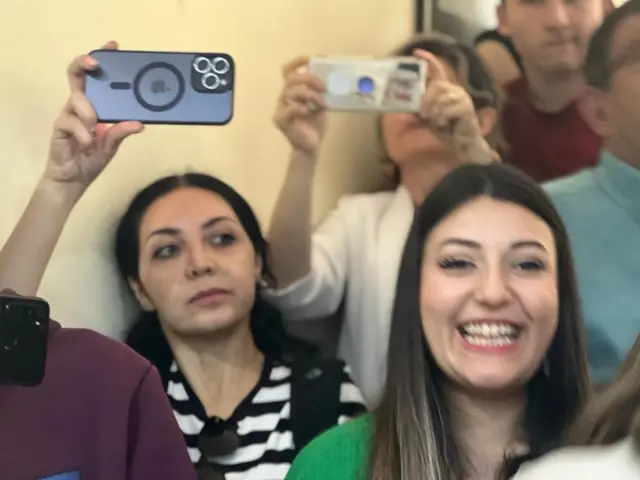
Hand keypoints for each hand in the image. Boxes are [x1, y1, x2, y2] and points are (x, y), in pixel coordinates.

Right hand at [44, 41, 143, 195]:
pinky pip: (71, 122)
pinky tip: (89, 143)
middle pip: (77, 75)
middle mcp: (80, 105)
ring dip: (90, 112)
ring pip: (77, 99)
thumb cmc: (91, 158)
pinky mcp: (60, 127)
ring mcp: (68, 114)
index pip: (95, 77)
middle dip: (85, 64)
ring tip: (96, 129)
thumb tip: (140, 123)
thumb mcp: (113, 145)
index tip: (113, 47)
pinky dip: (84, 133)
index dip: (101, 60)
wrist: (74, 179)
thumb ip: (122, 132)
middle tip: (96, 64)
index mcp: (94, 105)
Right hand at [273, 56, 327, 155]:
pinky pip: (288, 108)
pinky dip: (300, 107)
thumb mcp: (322, 104)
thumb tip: (332, 77)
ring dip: (310, 95)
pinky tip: (308, 111)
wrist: (311, 146)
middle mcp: (284, 97)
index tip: (311, 59)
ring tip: (321, 103)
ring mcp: (280, 108)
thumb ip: (322, 92)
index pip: (288, 71)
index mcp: (292, 91)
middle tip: (323, 86)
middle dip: (309, 79)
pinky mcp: (279, 120)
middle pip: (291, 79)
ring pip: (290, 92)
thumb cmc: (315, 125)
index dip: (297, 62)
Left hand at [414, 49, 490, 162]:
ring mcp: (462, 98)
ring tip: (433, 120)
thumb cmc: (446, 130)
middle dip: (426, 99)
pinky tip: (444, 124)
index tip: (416, 53)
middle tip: (422, 113)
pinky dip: (443, 117)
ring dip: (434, 110)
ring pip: (443, 96)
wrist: (461, 145)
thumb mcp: (428, 117)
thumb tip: (403, 101)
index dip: (428, 60)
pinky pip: (450, 108)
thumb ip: (418, 107)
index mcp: (444, 90)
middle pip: (437, 85)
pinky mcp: (467, 108)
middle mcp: (454, 90)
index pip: (437, 71)